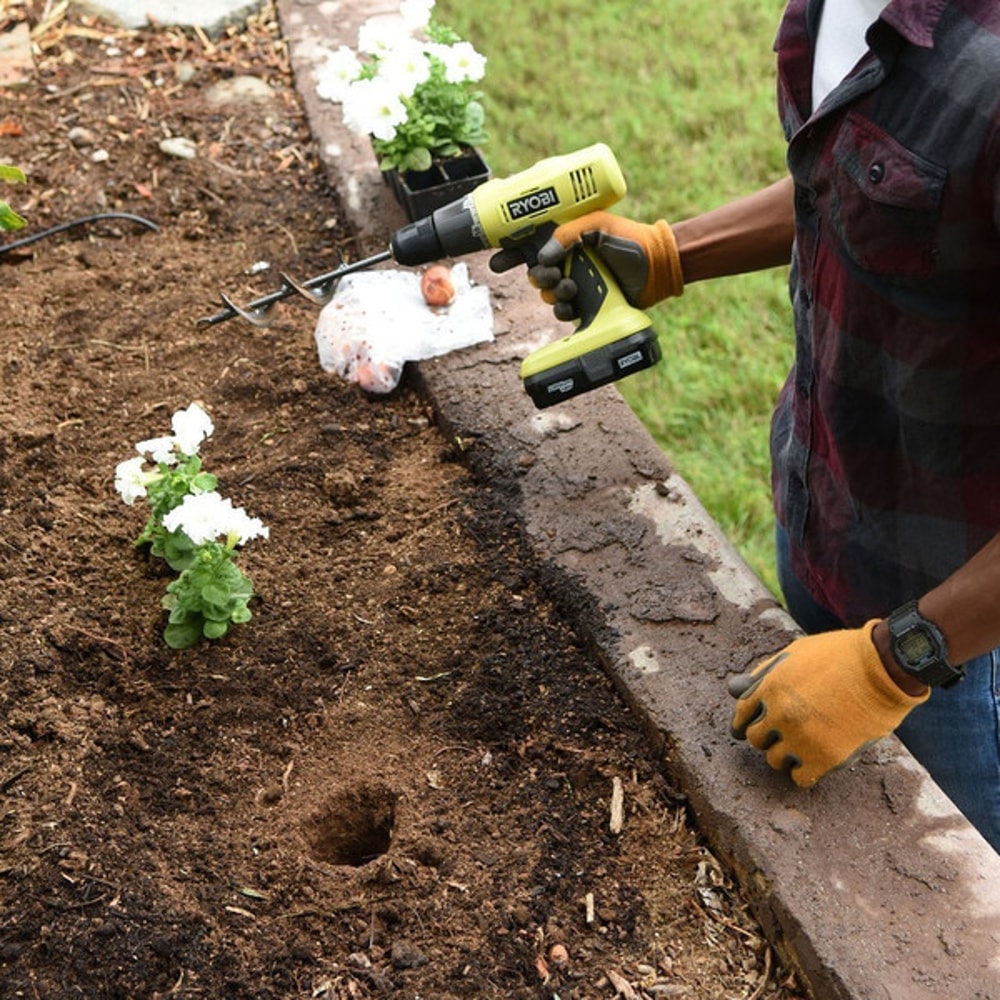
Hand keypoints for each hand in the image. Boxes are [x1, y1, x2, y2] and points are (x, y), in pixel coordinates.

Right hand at [489, 211, 683, 319]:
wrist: (658, 267)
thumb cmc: (631, 240)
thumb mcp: (598, 225)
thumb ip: (569, 234)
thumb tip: (544, 256)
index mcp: (567, 239)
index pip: (530, 245)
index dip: (511, 253)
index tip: (497, 262)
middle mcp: (568, 262)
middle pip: (534, 273)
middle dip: (536, 277)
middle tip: (550, 276)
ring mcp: (577, 284)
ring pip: (547, 294)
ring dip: (552, 293)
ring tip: (571, 288)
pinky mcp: (586, 305)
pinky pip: (562, 312)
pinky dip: (562, 310)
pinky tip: (571, 304)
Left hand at [728, 622, 929, 787]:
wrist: (884, 667)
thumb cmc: (840, 656)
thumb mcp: (795, 654)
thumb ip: (762, 674)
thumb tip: (732, 689)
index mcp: (769, 686)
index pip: (742, 713)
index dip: (743, 723)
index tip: (747, 729)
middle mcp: (779, 714)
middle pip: (755, 740)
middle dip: (766, 737)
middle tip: (782, 734)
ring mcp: (801, 737)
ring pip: (774, 761)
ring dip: (784, 755)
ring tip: (802, 747)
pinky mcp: (826, 757)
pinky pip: (800, 778)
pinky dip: (803, 773)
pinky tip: (813, 763)